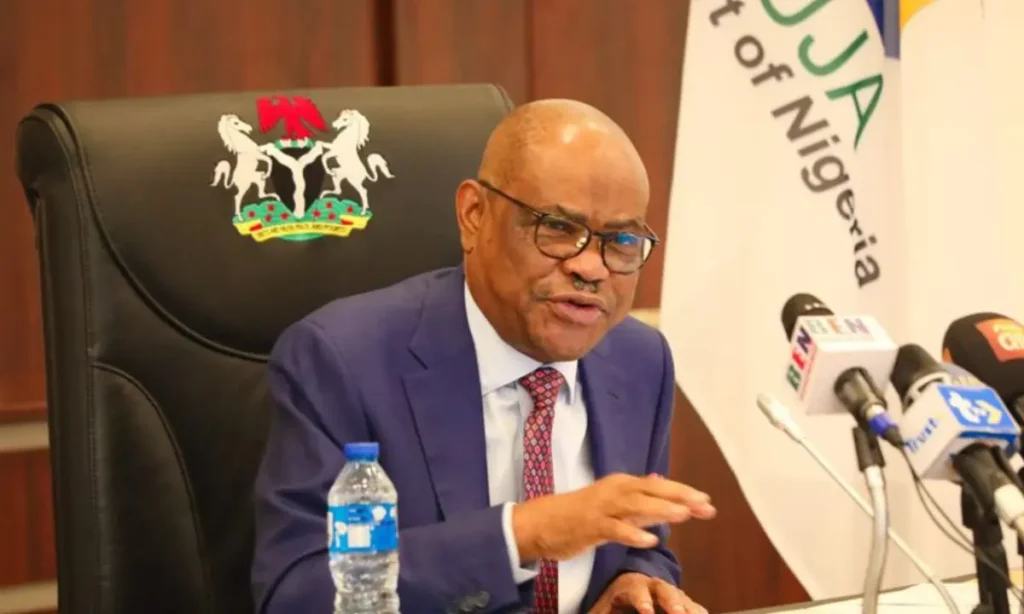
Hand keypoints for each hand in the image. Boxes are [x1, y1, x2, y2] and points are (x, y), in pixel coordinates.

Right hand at [512, 473, 715, 562]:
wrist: (542, 522)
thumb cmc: (579, 514)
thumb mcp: (613, 503)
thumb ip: (639, 498)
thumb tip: (663, 484)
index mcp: (621, 485)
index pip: (657, 486)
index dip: (682, 492)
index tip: (707, 501)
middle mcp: (614, 491)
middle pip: (651, 490)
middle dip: (680, 497)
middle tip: (705, 506)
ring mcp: (602, 508)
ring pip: (636, 506)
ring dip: (661, 509)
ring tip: (685, 515)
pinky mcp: (591, 525)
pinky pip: (615, 529)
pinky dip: (633, 533)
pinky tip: (651, 539)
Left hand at [588, 572, 706, 613]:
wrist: (626, 596)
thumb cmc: (612, 606)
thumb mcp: (603, 610)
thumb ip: (604, 612)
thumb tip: (604, 611)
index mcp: (631, 586)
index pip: (636, 591)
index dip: (642, 601)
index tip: (646, 611)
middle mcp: (654, 586)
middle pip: (665, 591)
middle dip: (672, 602)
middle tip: (677, 613)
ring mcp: (670, 594)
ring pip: (682, 599)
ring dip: (689, 608)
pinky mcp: (682, 605)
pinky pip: (693, 608)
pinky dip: (697, 612)